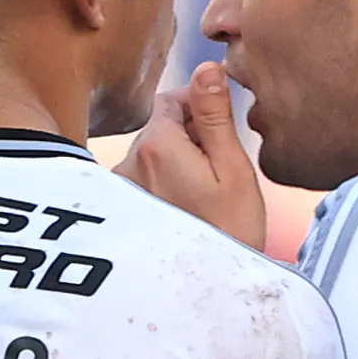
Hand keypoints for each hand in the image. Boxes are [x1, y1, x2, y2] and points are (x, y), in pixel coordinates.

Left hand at [115, 60, 267, 248]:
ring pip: (153, 157)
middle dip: (190, 136)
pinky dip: (167, 186)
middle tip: (222, 166)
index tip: (223, 128)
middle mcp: (129, 164)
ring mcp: (123, 193)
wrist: (213, 291)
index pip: (172, 99)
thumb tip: (207, 67)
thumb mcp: (233, 169)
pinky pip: (146, 184)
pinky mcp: (124, 215)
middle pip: (160, 128)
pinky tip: (191, 211)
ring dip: (178, 162)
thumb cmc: (232, 232)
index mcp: (157, 145)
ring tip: (208, 194)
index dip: (201, 105)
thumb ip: (215, 116)